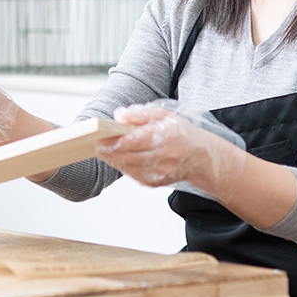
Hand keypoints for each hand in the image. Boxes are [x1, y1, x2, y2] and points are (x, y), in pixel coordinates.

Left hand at [95, 101, 246, 202]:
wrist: (199, 157)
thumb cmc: (180, 133)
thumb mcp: (164, 115)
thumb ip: (141, 114)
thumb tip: (119, 115)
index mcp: (168, 136)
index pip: (137, 140)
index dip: (117, 140)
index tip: (101, 137)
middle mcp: (166, 156)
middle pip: (131, 155)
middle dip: (111, 150)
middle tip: (97, 144)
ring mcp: (161, 172)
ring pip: (130, 167)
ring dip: (114, 159)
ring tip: (103, 151)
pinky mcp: (156, 182)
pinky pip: (134, 175)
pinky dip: (123, 166)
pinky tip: (117, 159)